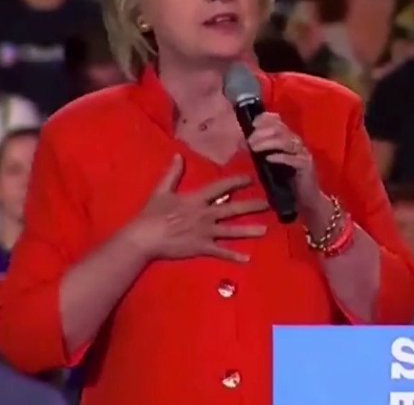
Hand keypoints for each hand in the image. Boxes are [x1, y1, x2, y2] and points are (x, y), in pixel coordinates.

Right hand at [123, 155, 268, 262]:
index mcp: (197, 200)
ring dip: (249, 231)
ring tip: (265, 230)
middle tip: (268, 205)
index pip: (221, 188)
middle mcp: (205, 215)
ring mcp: (205, 232)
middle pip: (233, 209)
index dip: (236, 182)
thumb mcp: (162, 190)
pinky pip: (221, 252)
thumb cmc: (152, 214)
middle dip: (251, 206)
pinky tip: (247, 259)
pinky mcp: (202, 248)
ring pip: (232, 231)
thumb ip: (173, 173)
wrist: (144, 238)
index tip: (250, 179)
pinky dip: (234, 256)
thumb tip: (179, 155)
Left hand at [246, 113, 320, 208]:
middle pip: (280, 129)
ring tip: (254, 148)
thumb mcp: (271, 162)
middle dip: (262, 133)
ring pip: (286, 142)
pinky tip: (268, 159)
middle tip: (249, 141)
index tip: (252, 124)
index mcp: (289, 139)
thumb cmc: (287, 181)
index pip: (278, 122)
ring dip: (268, 143)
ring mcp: (303, 154)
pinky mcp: (307, 167)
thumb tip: (245, 142)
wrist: (306, 200)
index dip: (265, 119)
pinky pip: (293, 159)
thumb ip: (263, 151)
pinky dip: (280, 157)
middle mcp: (297, 143)